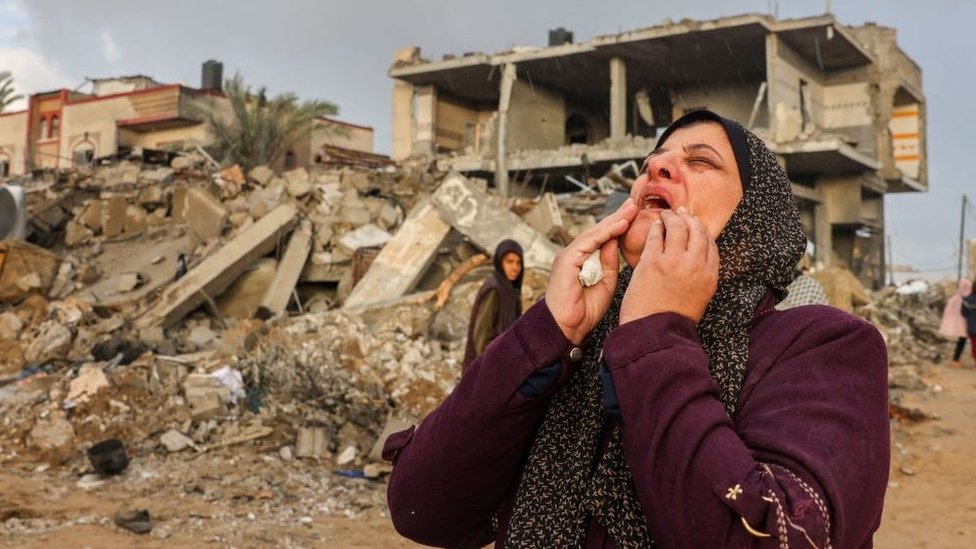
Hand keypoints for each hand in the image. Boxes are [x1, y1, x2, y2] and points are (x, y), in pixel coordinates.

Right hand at [545, 198, 637, 343]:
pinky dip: (606, 232)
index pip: (604, 239)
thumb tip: (617, 243)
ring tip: (631, 209)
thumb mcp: (605, 283)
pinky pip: (589, 241)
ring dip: (614, 220)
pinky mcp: (567, 259)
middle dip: (618, 217)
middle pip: (600, 232)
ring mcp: (570, 255)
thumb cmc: (583, 311)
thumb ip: (610, 263)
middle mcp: (576, 254)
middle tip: (634, 203)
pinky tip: (621, 224)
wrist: (565, 327)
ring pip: (595, 233)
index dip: (619, 226)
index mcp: (584, 261)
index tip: (636, 216)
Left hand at [619, 207, 718, 324]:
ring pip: (678, 227)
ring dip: (672, 217)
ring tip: (666, 215)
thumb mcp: (699, 298)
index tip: (695, 226)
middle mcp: (696, 266)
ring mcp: (674, 262)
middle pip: (698, 231)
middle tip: (681, 214)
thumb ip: (701, 277)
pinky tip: (654, 225)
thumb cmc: (672, 318)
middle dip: (690, 219)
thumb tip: (698, 260)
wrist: (655, 333)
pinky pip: (656, 235)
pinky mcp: (653, 262)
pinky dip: (656, 227)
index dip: (702, 231)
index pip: (711, 244)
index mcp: (710, 276)